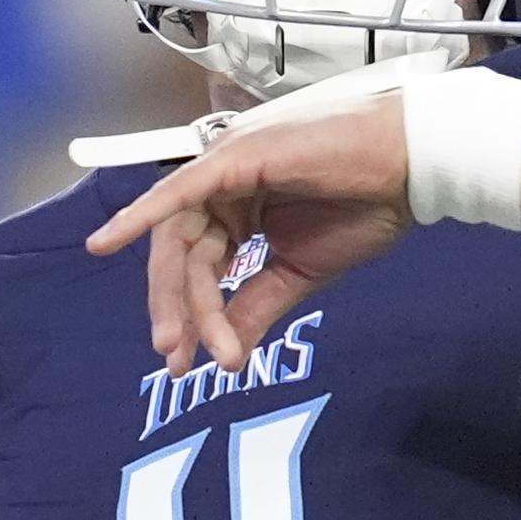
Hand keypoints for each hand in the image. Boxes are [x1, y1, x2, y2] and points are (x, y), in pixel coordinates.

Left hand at [87, 94, 415, 374]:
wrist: (412, 167)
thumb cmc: (369, 205)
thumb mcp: (300, 272)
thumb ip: (255, 305)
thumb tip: (226, 355)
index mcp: (240, 206)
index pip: (200, 263)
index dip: (193, 313)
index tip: (194, 362)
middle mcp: (224, 185)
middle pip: (180, 251)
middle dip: (174, 307)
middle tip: (173, 357)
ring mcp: (226, 167)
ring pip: (181, 234)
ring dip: (177, 291)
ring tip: (183, 341)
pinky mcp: (233, 157)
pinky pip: (177, 191)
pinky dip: (142, 215)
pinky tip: (108, 242)